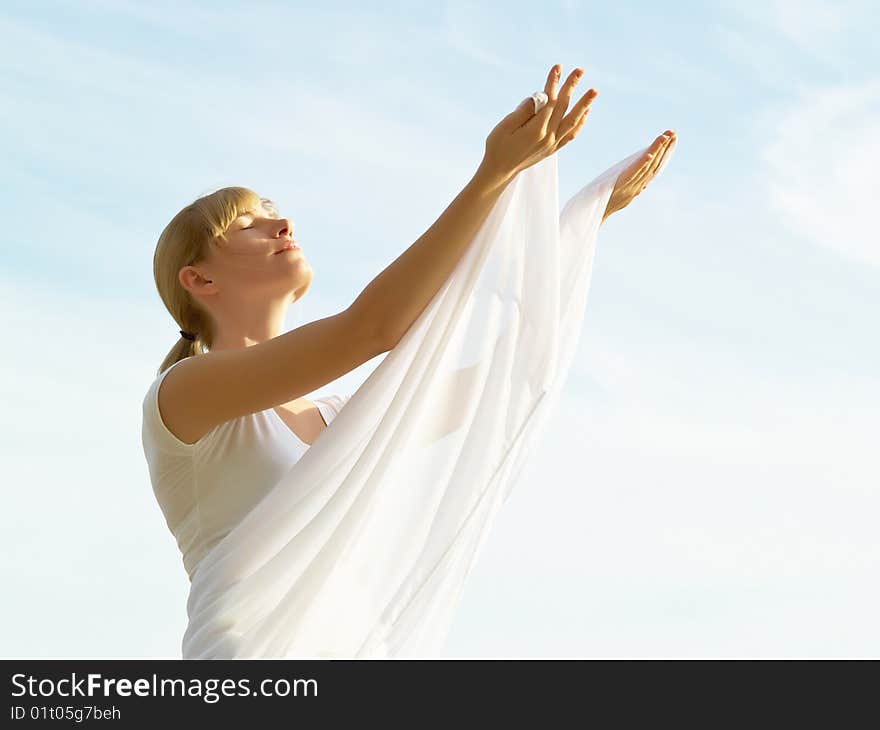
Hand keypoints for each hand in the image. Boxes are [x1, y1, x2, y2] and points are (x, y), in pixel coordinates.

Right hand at [478, 64, 598, 184]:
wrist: (499, 171)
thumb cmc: (498, 146)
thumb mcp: (505, 126)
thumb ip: (523, 110)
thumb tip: (539, 97)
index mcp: (536, 130)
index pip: (549, 101)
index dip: (554, 82)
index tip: (558, 67)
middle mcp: (548, 137)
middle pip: (563, 107)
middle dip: (571, 86)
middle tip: (580, 70)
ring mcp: (552, 144)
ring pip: (573, 121)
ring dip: (584, 104)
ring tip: (594, 91)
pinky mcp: (553, 149)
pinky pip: (571, 134)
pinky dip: (580, 122)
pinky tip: (586, 112)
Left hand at [603, 130, 676, 221]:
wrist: (591, 216)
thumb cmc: (600, 203)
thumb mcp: (616, 192)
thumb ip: (625, 183)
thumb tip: (631, 175)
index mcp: (636, 188)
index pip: (653, 168)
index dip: (663, 155)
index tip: (671, 140)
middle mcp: (636, 187)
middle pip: (653, 166)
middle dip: (664, 149)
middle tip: (673, 132)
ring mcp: (629, 187)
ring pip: (645, 168)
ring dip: (656, 152)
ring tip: (665, 137)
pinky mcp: (619, 186)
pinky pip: (631, 175)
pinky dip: (641, 165)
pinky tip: (648, 154)